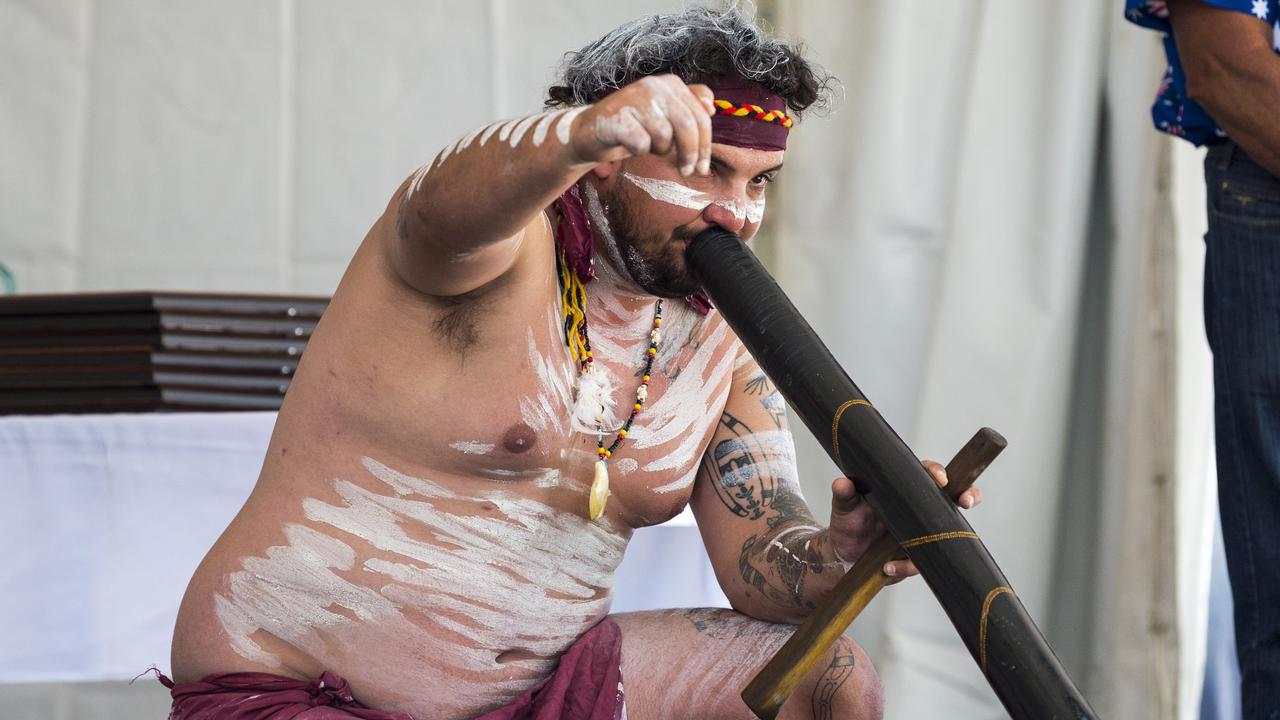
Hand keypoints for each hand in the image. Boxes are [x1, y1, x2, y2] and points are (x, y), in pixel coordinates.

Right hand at [569, 74, 714, 175]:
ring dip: (659, 150)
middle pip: (687, 125)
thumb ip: (691, 105)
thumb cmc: (634, 125)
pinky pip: (641, 143)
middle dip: (690, 154)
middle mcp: (653, 85)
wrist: (591, 131)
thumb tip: (712, 107)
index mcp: (670, 83)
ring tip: (649, 147)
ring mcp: (633, 99)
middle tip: (686, 171)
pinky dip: (639, 151)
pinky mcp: (616, 116)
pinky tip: (632, 146)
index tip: (702, 167)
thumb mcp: (666, 115)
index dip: (705, 145)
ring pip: (664, 136)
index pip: (700, 116)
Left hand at [828, 460, 981, 583]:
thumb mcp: (844, 506)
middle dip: (967, 494)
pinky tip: (887, 566)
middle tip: (965, 500)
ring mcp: (922, 532)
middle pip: (952, 496)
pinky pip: (920, 562)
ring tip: (913, 553)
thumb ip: (843, 494)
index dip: (937, 472)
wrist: (845, 554)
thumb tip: (841, 483)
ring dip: (942, 542)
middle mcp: (919, 509)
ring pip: (948, 532)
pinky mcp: (918, 556)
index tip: (939, 478)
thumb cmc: (848, 521)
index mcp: (903, 489)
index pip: (927, 473)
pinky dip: (905, 566)